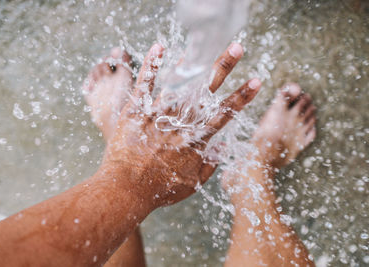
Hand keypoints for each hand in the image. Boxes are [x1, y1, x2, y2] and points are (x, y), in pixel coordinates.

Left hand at [102, 43, 260, 206]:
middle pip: (205, 91)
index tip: (256, 81)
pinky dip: (152, 65)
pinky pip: (145, 85)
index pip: (224, 113)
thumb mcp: (191, 183)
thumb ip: (209, 164)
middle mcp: (180, 122)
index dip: (241, 97)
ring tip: (202, 46)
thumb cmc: (159, 190)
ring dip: (192, 63)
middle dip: (222, 68)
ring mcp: (158, 115)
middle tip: (237, 47)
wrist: (126, 189)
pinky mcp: (137, 112)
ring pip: (178, 84)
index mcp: (196, 138)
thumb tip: (221, 147)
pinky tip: (159, 47)